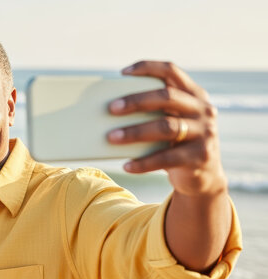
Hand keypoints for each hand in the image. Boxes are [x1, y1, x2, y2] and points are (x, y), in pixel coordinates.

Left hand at [107, 60, 226, 196]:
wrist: (204, 176)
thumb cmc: (175, 144)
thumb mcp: (169, 123)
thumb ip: (151, 113)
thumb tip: (109, 112)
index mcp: (193, 94)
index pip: (171, 71)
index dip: (148, 68)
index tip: (123, 73)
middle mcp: (202, 109)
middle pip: (167, 97)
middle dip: (137, 101)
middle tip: (111, 108)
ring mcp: (205, 133)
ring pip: (167, 127)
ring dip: (136, 132)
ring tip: (111, 137)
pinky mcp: (200, 156)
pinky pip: (167, 158)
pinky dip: (144, 163)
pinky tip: (127, 166)